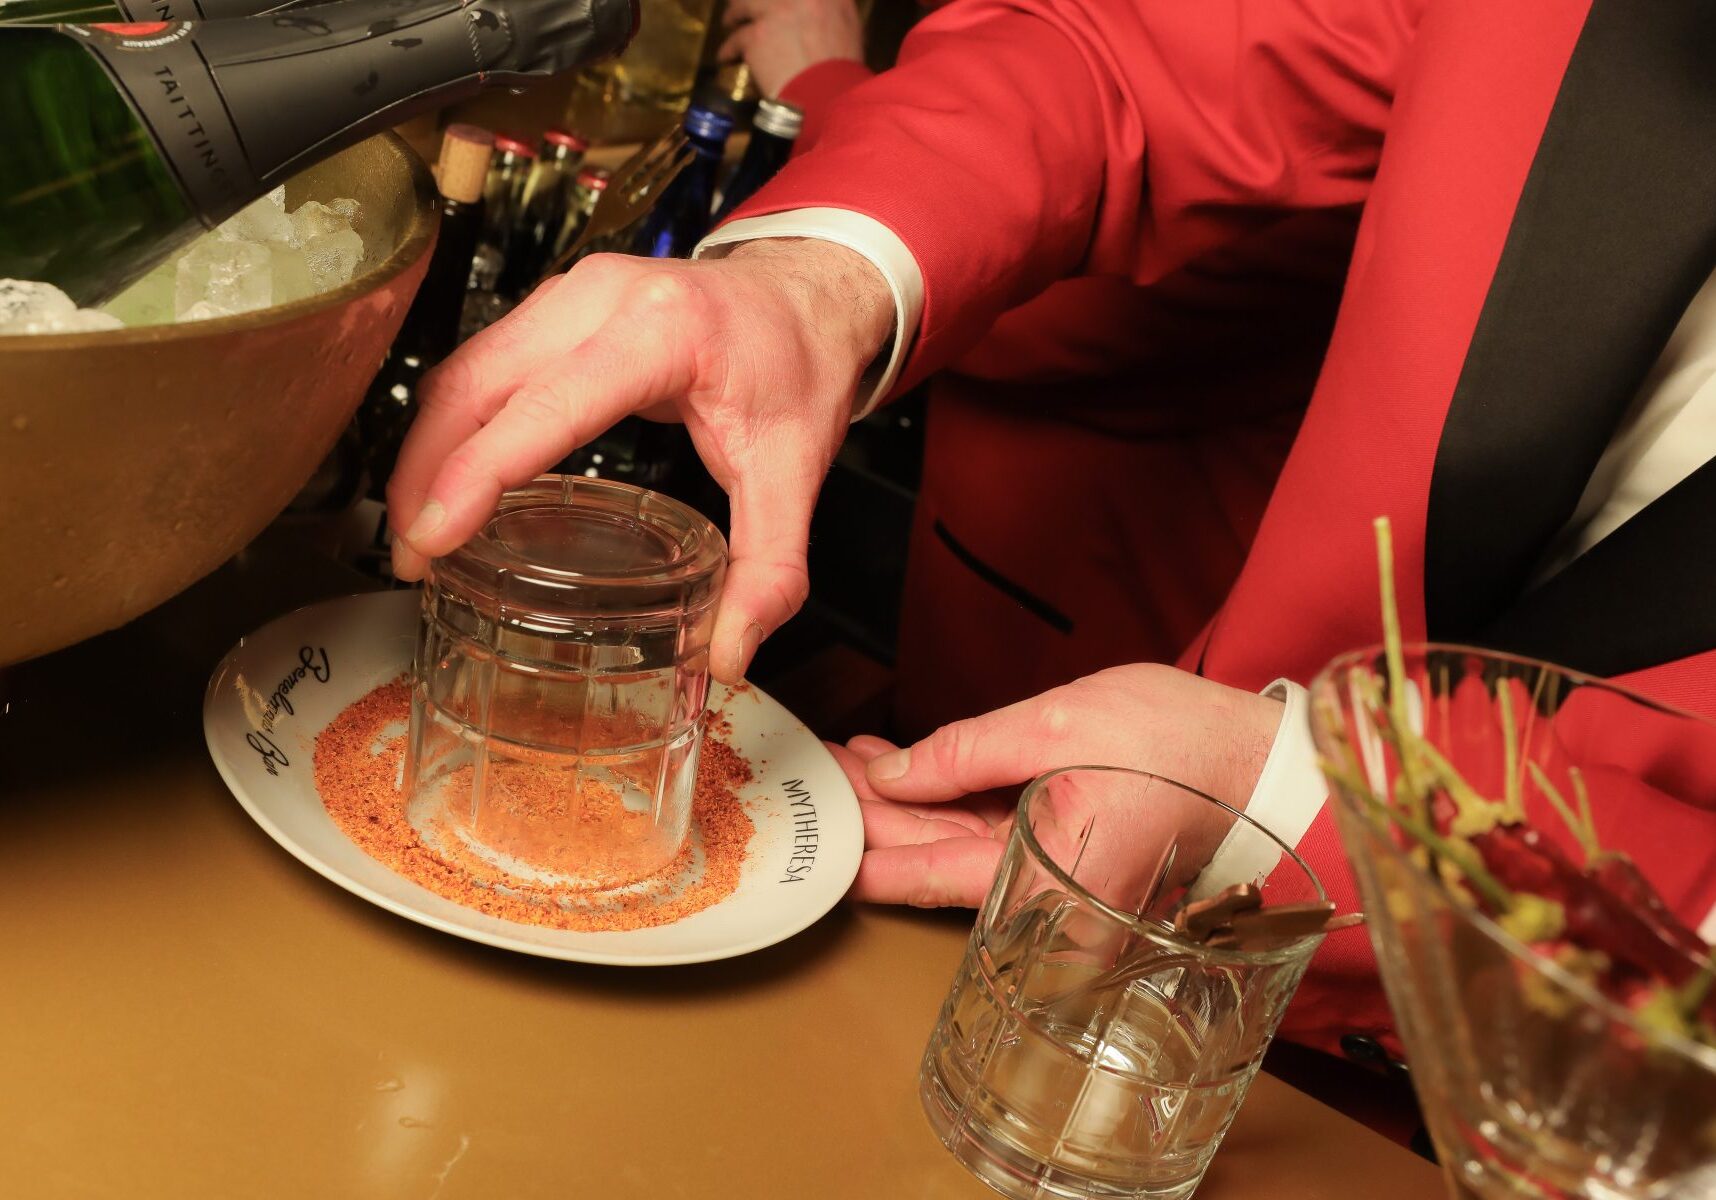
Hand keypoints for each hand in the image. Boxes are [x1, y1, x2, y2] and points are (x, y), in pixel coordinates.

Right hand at [387, 240, 892, 682]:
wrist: (806, 291)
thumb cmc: (797, 362)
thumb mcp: (797, 471)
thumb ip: (771, 569)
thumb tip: (731, 652)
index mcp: (661, 331)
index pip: (545, 405)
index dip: (477, 473)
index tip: (431, 536)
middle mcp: (603, 297)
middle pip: (477, 382)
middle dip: (426, 471)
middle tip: (414, 555)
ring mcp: (572, 293)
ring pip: (466, 368)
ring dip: (429, 447)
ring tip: (422, 529)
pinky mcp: (558, 306)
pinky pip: (484, 362)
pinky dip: (456, 422)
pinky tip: (455, 480)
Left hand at [718, 0, 863, 96]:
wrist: (830, 97)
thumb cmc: (844, 71)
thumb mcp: (848, 30)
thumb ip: (832, 10)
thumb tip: (819, 11)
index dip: (781, 0)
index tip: (775, 4)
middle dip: (753, 1)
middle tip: (746, 6)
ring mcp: (775, 12)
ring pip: (744, 5)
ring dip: (735, 14)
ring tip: (730, 22)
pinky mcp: (756, 36)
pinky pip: (736, 39)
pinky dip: (729, 50)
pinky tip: (726, 57)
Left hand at [842, 664, 1285, 906]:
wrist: (1269, 766)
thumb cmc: (1186, 747)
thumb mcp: (1060, 724)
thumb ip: (964, 753)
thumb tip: (893, 774)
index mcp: (1045, 888)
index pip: (925, 876)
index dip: (857, 851)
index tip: (805, 838)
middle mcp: (1046, 906)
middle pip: (933, 863)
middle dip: (872, 816)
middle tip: (818, 776)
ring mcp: (1055, 885)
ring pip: (955, 848)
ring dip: (903, 803)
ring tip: (850, 762)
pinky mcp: (1065, 858)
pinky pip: (989, 837)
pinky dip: (946, 802)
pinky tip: (903, 767)